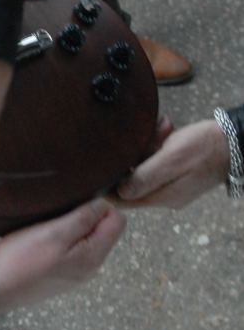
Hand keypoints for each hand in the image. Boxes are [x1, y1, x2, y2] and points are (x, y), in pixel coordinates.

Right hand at [0, 199, 125, 313]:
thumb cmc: (23, 259)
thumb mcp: (54, 233)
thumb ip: (83, 218)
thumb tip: (103, 204)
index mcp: (93, 257)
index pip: (117, 222)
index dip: (100, 205)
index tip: (75, 202)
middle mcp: (91, 268)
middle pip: (104, 230)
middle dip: (86, 216)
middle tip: (58, 213)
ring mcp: (77, 273)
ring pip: (87, 239)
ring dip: (72, 227)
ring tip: (48, 225)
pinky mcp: (62, 275)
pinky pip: (74, 249)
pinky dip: (63, 239)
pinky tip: (43, 239)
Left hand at [114, 119, 228, 207]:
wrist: (235, 141)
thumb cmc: (205, 147)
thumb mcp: (172, 159)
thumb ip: (146, 176)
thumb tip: (120, 192)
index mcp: (163, 197)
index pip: (124, 201)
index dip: (108, 187)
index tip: (99, 166)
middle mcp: (166, 195)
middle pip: (133, 181)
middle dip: (131, 159)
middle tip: (143, 137)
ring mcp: (172, 185)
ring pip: (145, 167)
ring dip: (147, 146)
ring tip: (162, 128)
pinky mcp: (177, 172)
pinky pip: (157, 160)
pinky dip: (157, 143)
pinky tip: (166, 128)